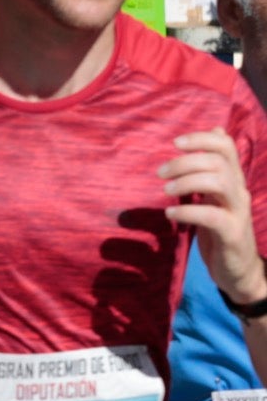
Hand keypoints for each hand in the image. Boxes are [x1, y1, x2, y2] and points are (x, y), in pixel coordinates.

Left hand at [163, 128, 266, 302]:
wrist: (237, 269)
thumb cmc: (220, 229)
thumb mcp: (215, 194)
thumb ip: (212, 168)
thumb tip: (216, 131)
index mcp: (233, 179)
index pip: (226, 146)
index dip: (202, 139)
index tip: (175, 142)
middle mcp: (239, 191)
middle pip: (220, 161)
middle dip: (186, 161)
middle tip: (160, 172)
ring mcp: (238, 211)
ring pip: (220, 182)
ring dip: (188, 181)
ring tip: (165, 190)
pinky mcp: (232, 233)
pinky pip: (212, 216)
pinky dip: (188, 211)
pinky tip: (170, 213)